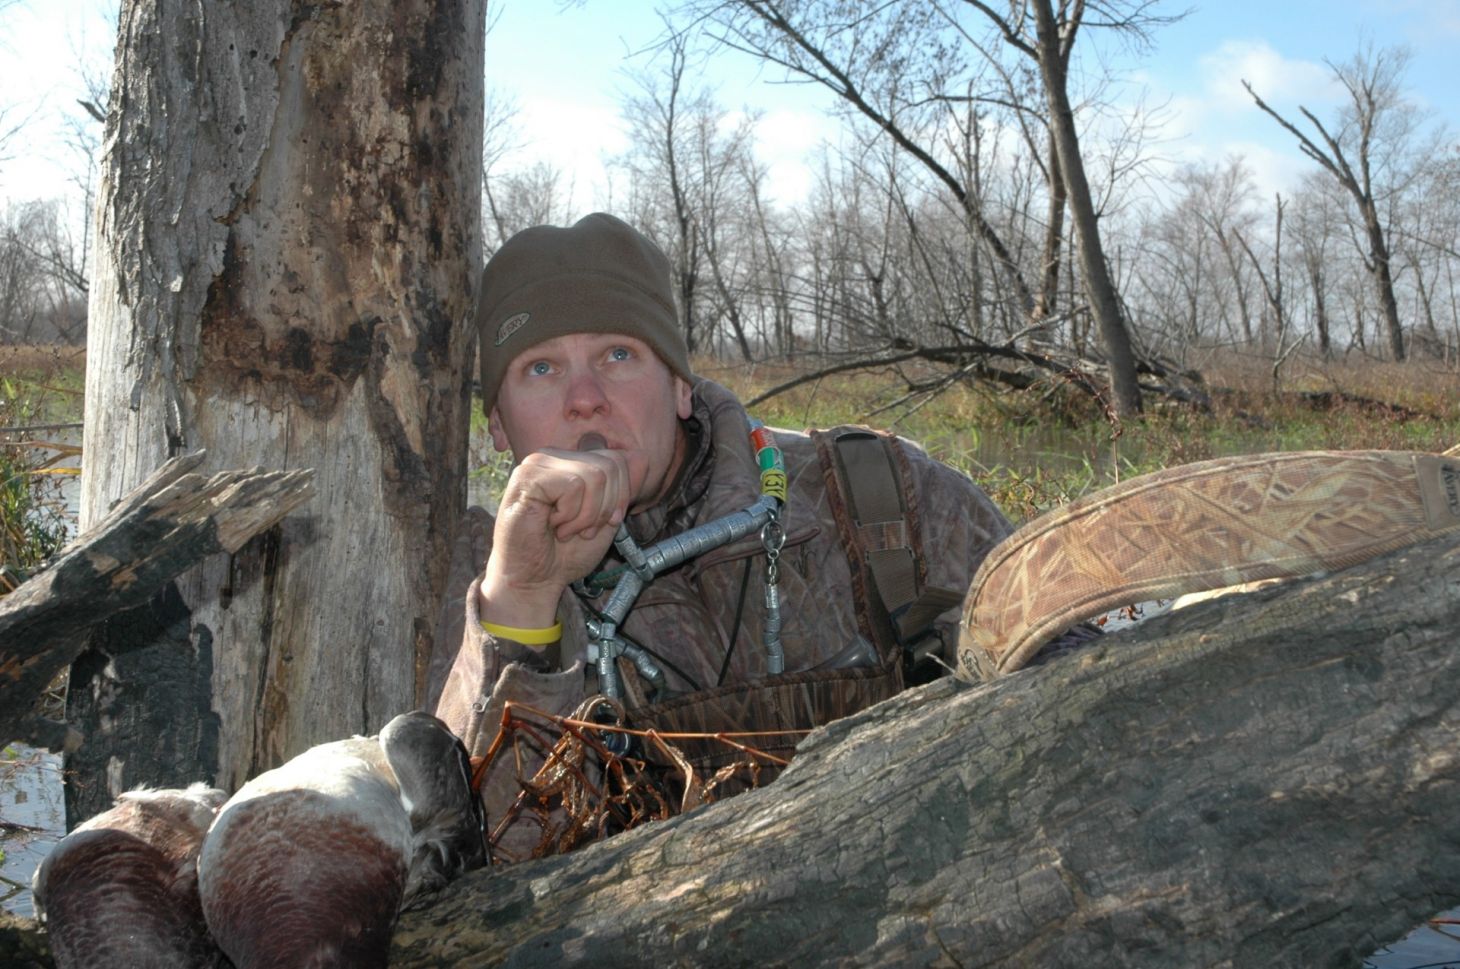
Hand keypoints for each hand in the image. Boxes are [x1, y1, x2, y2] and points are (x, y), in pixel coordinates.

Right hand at [478, 445, 647, 627]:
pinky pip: (573, 485)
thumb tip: (643, 457)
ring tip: (565, 530)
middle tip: (582, 530)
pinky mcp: (527, 477)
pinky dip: (570, 515)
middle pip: (610, 466)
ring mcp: (537, 464)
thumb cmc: (565, 554)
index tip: (605, 522)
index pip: (617, 459)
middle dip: (605, 508)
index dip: (621, 495)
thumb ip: (622, 490)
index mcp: (570, 462)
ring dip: (586, 516)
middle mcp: (553, 457)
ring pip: (595, 475)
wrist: (534, 581)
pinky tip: (552, 526)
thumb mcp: (607, 520)